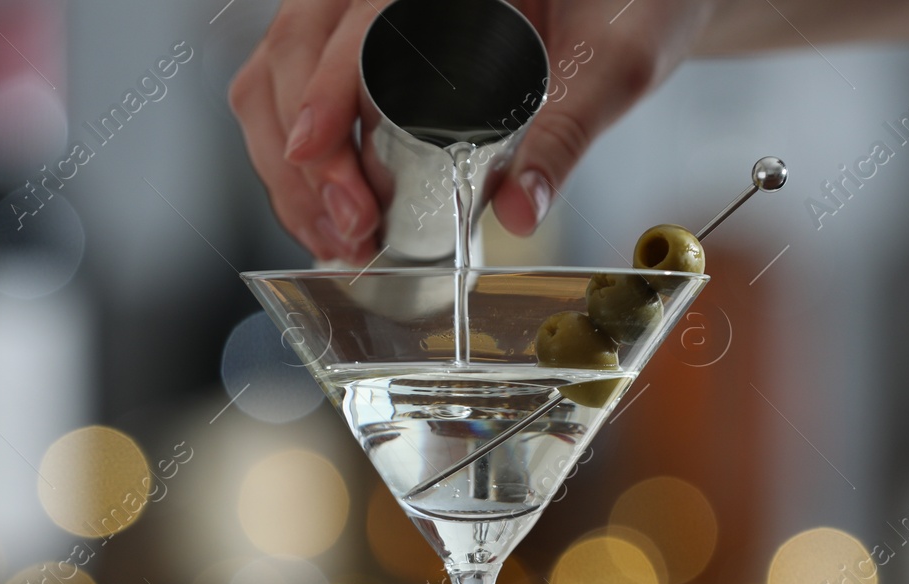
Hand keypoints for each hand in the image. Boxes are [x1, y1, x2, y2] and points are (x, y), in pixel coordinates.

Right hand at [229, 0, 717, 263]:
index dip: (325, 86)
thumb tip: (519, 209)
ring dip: (291, 166)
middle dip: (302, 151)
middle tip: (347, 226)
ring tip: (337, 236)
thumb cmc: (632, 5)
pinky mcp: (362, 45)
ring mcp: (366, 8)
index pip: (360, 20)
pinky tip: (332, 216)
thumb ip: (567, 133)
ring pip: (277, 73)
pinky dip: (300, 161)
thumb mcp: (616, 63)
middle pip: (295, 49)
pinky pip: (296, 91)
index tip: (315, 150)